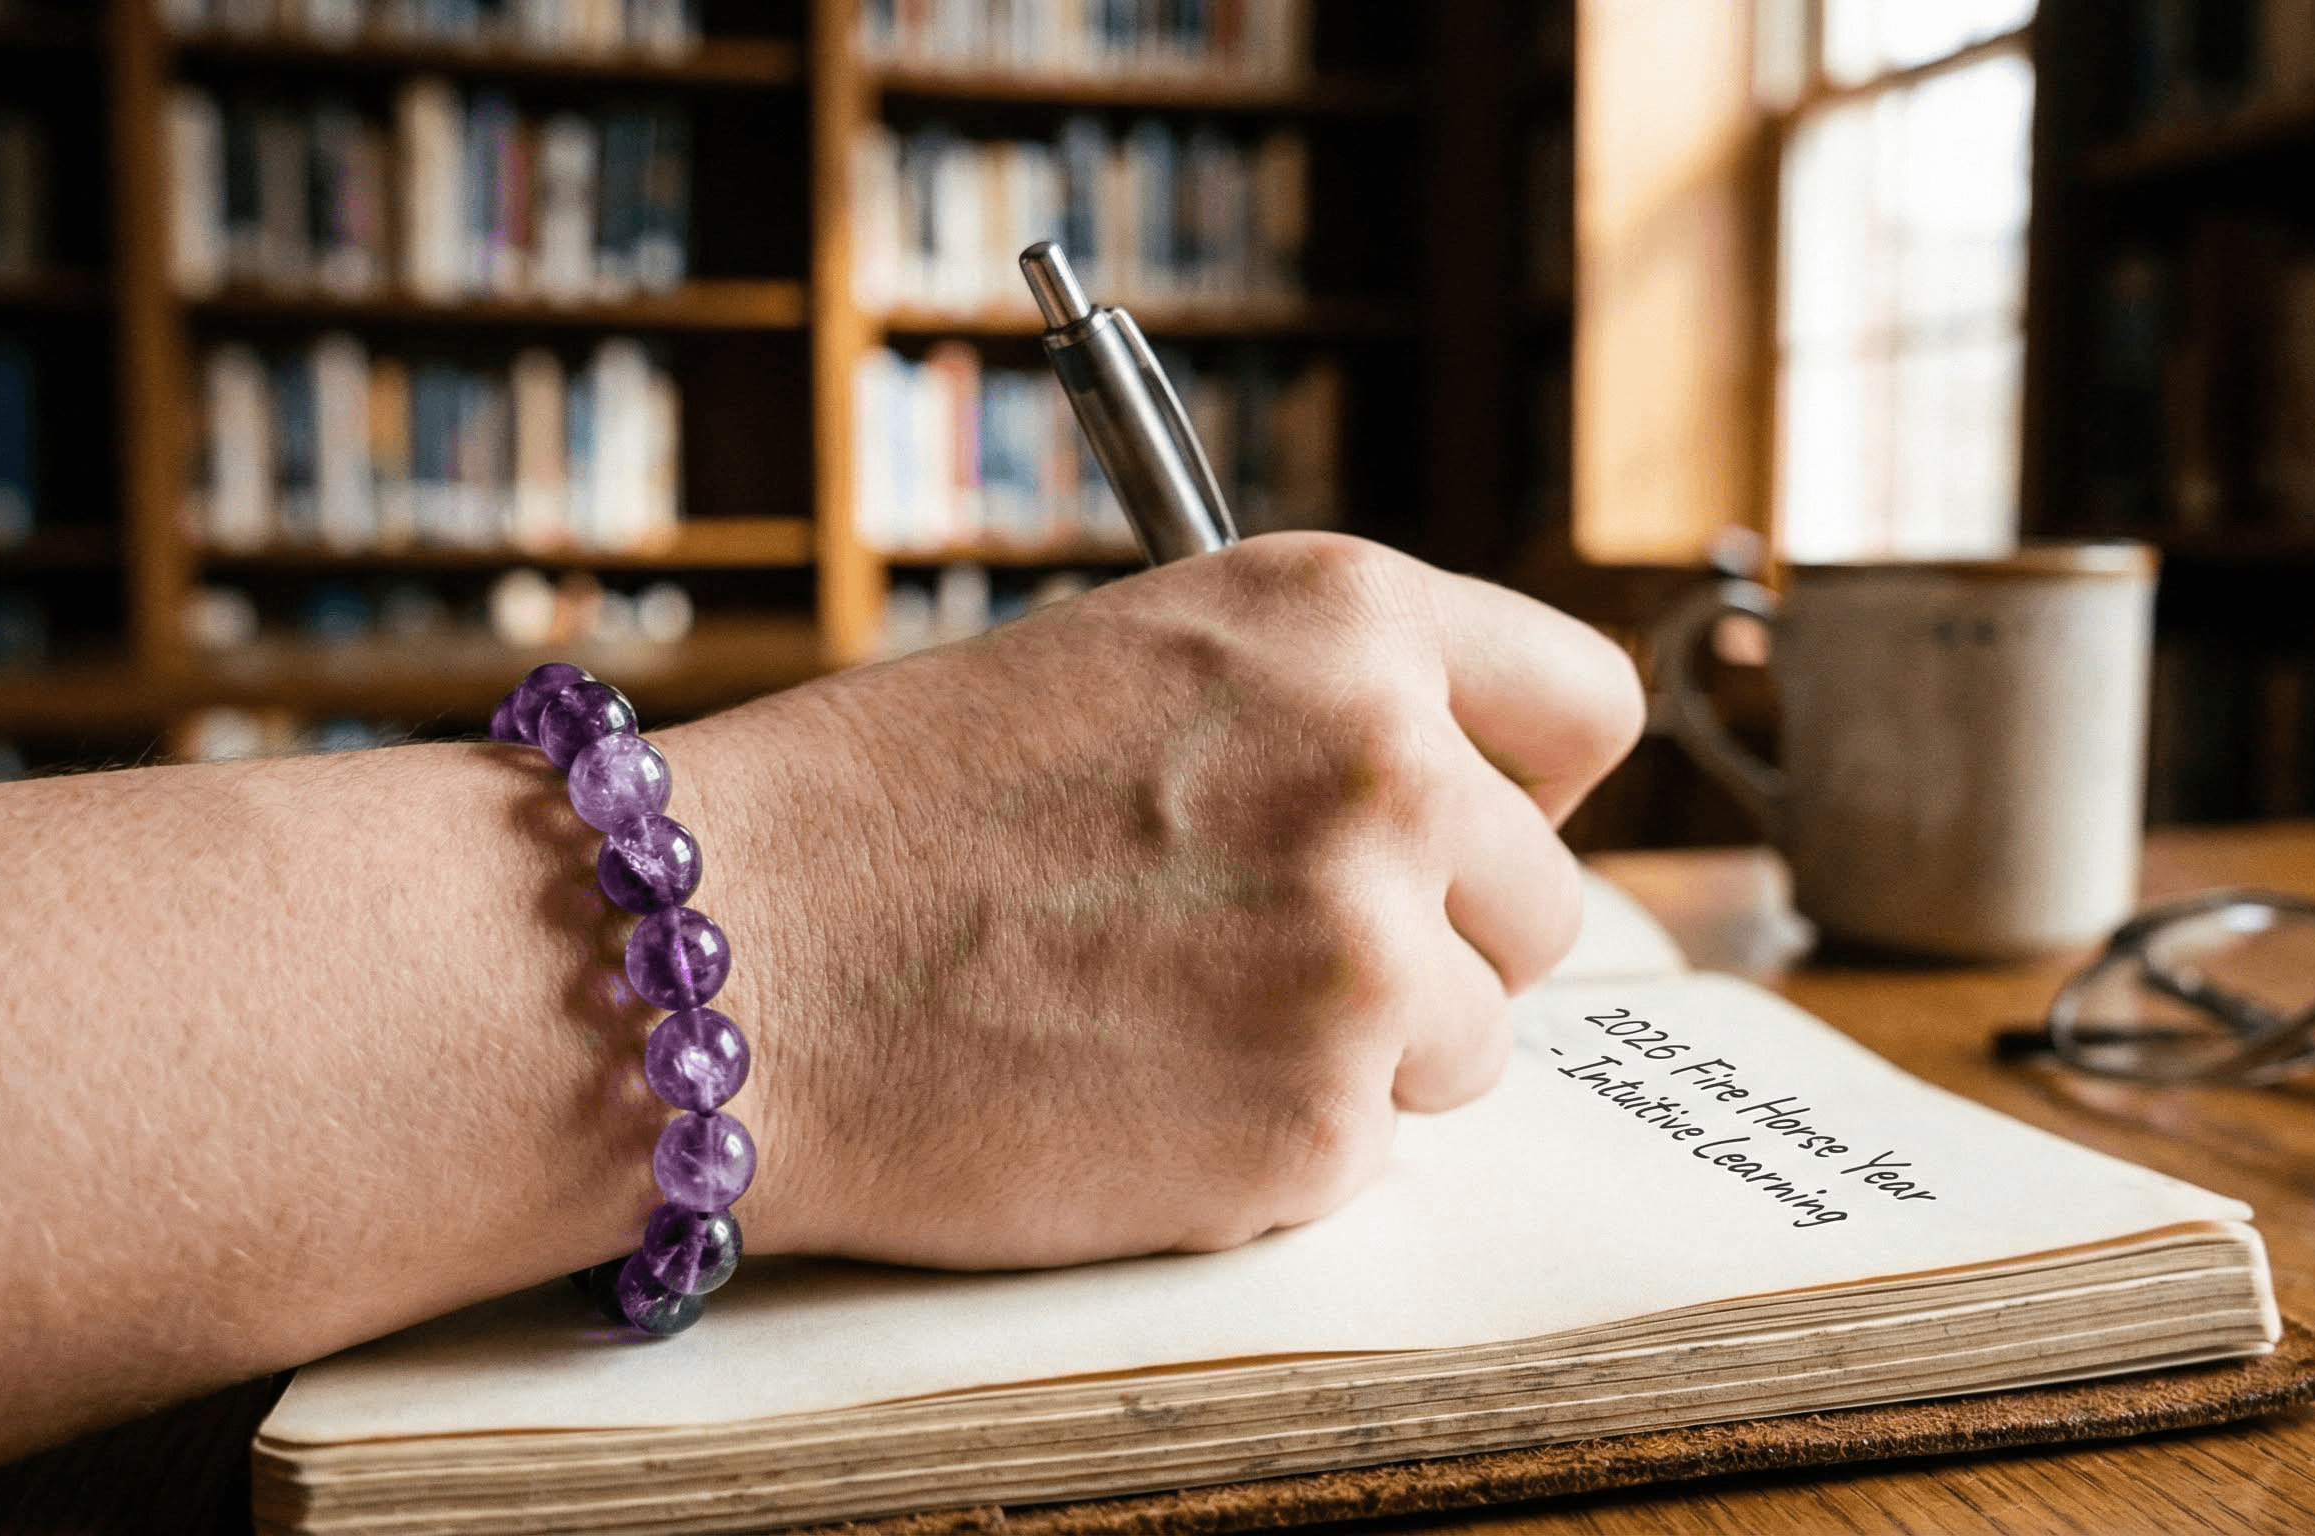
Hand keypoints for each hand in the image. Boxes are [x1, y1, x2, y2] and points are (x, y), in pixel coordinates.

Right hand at [664, 534, 1642, 1268]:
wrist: (727, 960)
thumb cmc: (893, 808)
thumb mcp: (1142, 662)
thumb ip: (1323, 714)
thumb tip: (1468, 814)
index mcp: (1346, 618)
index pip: (1586, 706)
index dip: (1529, 785)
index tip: (1472, 830)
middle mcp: (1389, 766)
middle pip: (1543, 904)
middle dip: (1434, 943)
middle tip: (1258, 954)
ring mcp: (1362, 954)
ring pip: (1470, 1043)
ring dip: (1356, 1054)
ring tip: (1170, 1021)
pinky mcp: (1314, 1125)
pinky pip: (1367, 1151)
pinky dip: (1269, 1147)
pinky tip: (1131, 1093)